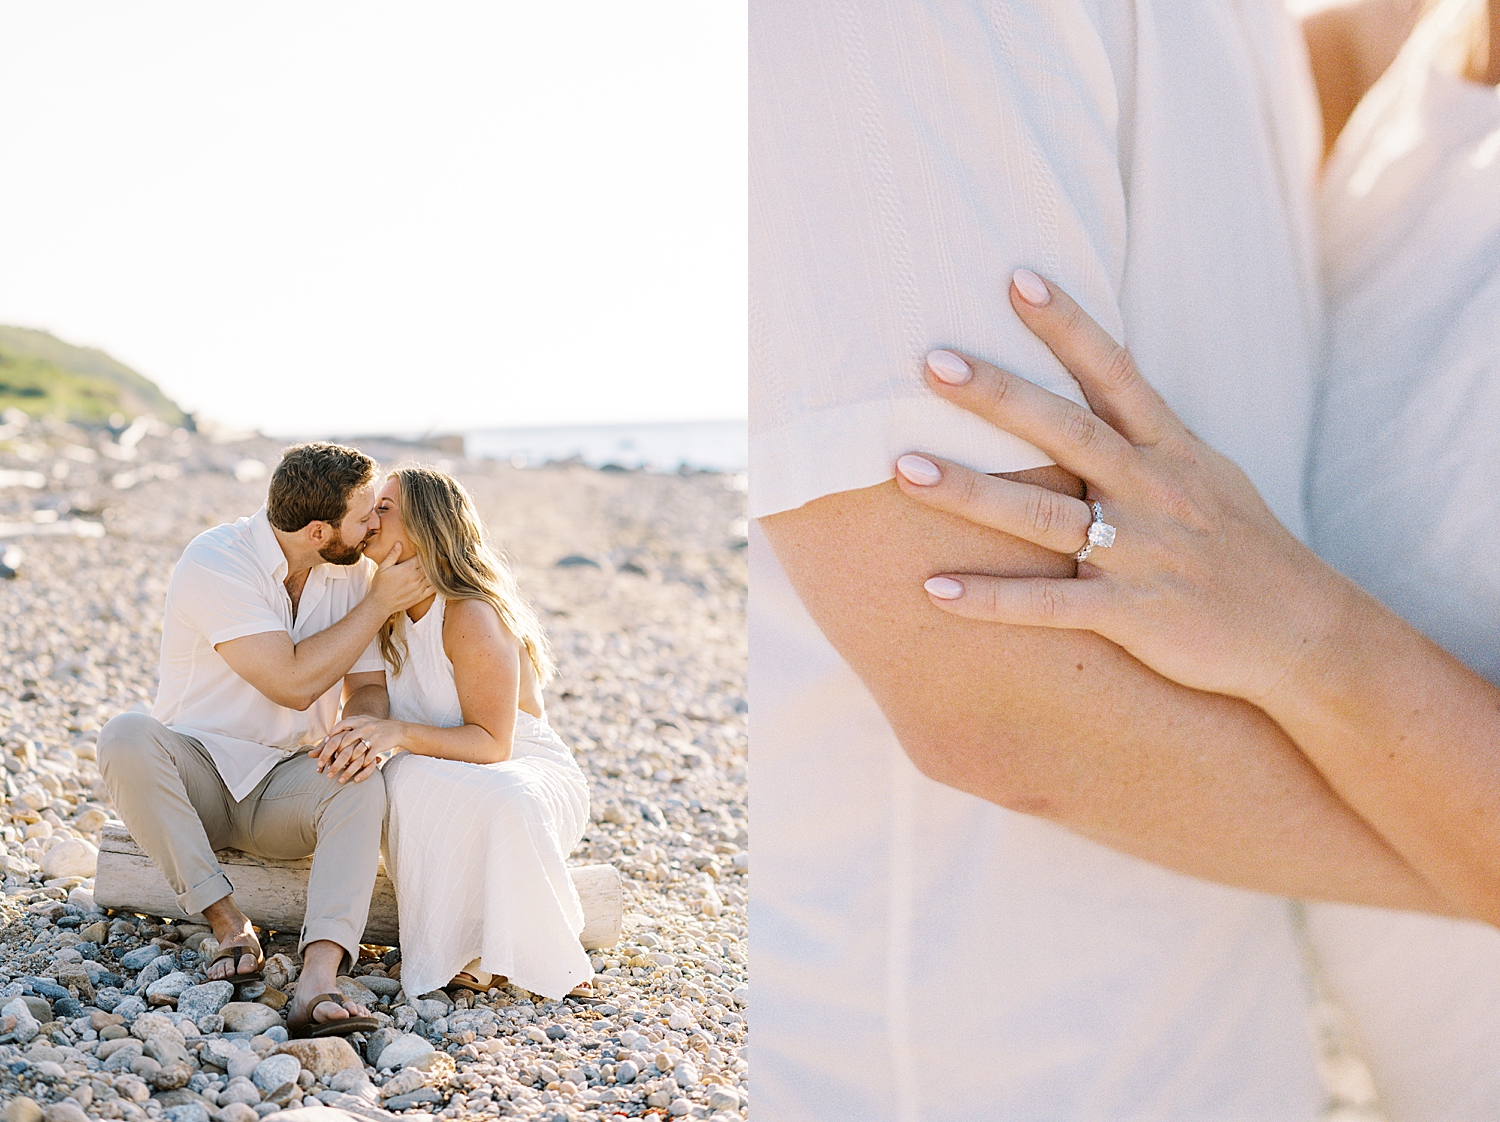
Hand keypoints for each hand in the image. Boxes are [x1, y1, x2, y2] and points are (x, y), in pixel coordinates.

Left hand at [312, 717, 404, 782]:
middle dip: (331, 759)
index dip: (327, 743)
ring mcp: (371, 736)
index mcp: (357, 721)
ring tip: (338, 779)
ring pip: (354, 754)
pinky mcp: (379, 745)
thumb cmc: (374, 729)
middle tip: (323, 771)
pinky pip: (368, 759)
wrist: (398, 729)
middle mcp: (363, 727)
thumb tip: (325, 740)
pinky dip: (361, 770)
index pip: (337, 730)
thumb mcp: (360, 725)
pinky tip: (356, 778)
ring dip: (346, 769)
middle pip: (342, 744)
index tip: (318, 756)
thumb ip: (343, 732)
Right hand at [367, 541, 432, 614]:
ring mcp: (419, 587)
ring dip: (436, 571)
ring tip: (437, 567)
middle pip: (430, 566)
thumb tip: (399, 543)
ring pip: (433, 576)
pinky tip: (437, 579)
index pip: (422, 557)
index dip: (425, 553)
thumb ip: (393, 555)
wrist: (380, 604)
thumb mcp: (383, 567)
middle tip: (436, 557)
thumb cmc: (380, 585)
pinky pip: (434, 589)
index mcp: (407, 568)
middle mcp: (415, 577)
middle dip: (432, 561)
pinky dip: (437, 583)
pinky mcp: (421, 596)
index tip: (428, 550)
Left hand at [895, 269, 1359, 705]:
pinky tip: (931, 590)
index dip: (1066, 324)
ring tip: (903, 469)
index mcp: (1170, 451)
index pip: (1113, 372)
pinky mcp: (1131, 615)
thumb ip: (1148, 430)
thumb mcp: (1207, 473)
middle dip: (998, 396)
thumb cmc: (1244, 548)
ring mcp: (1141, 554)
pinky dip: (990, 599)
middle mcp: (1152, 492)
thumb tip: (1103, 373)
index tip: (1016, 277)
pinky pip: (1047, 607)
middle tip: (931, 361)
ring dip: (970, 493)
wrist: (1305, 635)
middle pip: (1065, 432)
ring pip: (1043, 517)